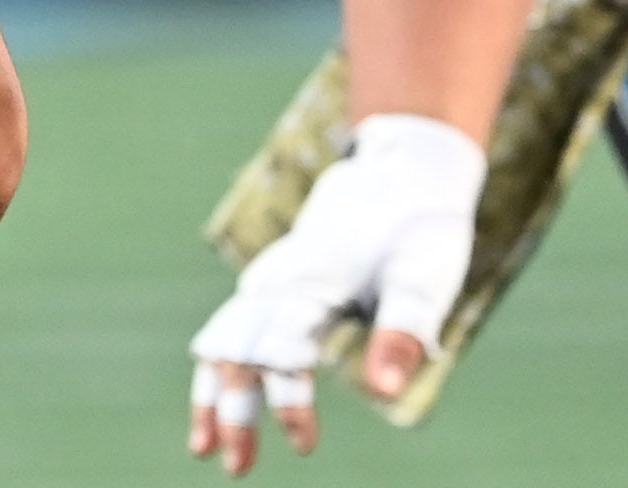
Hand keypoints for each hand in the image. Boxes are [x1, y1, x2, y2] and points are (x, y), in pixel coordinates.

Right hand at [188, 113, 484, 475]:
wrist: (399, 170)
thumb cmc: (418, 230)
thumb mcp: (424, 281)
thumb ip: (401, 334)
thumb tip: (383, 397)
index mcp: (309, 282)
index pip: (282, 350)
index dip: (288, 399)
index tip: (303, 445)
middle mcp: (278, 281)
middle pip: (238, 349)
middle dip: (230, 408)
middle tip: (234, 467)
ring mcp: (270, 279)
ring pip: (225, 339)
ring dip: (213, 391)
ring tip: (203, 447)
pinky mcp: (276, 284)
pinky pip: (235, 328)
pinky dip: (222, 365)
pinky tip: (223, 394)